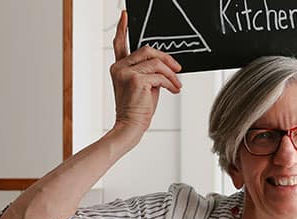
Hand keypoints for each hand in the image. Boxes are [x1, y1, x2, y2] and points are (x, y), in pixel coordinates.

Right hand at [110, 10, 181, 136]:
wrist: (131, 125)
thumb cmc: (137, 109)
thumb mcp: (144, 86)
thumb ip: (148, 72)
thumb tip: (166, 65)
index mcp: (119, 67)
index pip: (120, 43)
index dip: (123, 28)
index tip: (125, 16)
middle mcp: (119, 67)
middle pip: (147, 50)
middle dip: (166, 59)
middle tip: (178, 70)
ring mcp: (126, 73)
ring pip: (156, 63)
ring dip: (171, 75)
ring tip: (176, 85)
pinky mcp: (136, 80)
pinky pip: (160, 75)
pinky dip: (171, 83)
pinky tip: (174, 90)